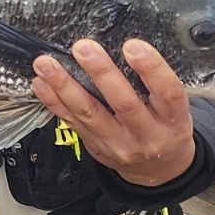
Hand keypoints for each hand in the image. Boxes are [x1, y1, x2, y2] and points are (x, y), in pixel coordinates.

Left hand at [32, 39, 195, 186]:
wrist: (158, 169)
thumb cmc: (165, 127)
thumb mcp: (174, 109)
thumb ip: (155, 85)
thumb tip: (126, 46)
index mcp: (173, 120)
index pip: (168, 93)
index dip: (152, 69)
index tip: (133, 45)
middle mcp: (147, 134)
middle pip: (123, 103)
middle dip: (101, 73)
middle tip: (83, 48)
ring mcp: (118, 143)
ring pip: (89, 113)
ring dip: (64, 85)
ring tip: (47, 64)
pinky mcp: (95, 146)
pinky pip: (71, 122)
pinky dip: (53, 101)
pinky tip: (41, 83)